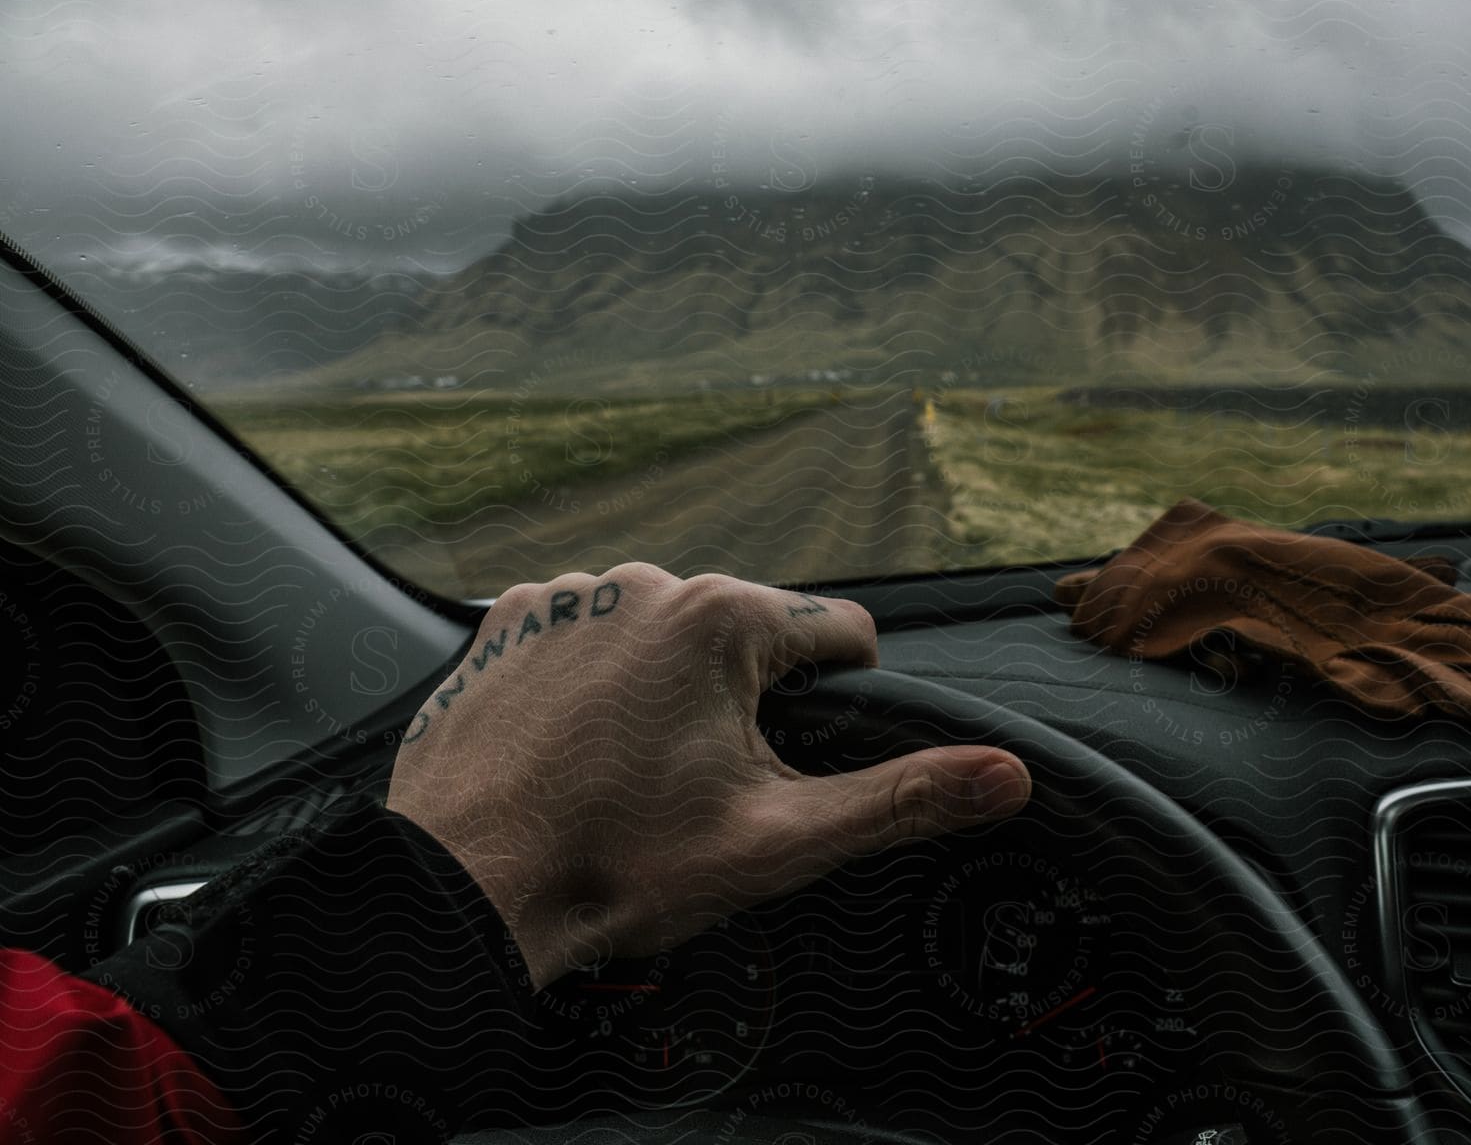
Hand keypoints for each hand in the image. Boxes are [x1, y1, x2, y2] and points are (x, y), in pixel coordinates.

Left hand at [386, 564, 1032, 987]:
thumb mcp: (781, 841)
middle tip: (705, 785)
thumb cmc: (617, 865)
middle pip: (750, 631)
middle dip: (749, 699)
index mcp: (722, 616)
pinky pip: (592, 633)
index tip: (796, 759)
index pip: (841, 633)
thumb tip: (1006, 775)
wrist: (464, 888)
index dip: (844, 700)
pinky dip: (600, 679)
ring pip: (668, 630)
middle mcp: (644, 581)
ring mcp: (568, 595)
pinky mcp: (510, 622)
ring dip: (672, 686)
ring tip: (634, 772)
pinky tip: (581, 746)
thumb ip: (903, 798)